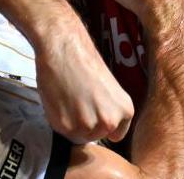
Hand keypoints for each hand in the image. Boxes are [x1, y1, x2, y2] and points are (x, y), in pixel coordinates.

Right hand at [35, 25, 133, 143]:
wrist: (65, 48)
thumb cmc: (84, 61)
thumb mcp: (109, 88)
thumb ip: (108, 109)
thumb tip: (99, 123)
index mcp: (125, 110)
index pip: (116, 134)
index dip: (101, 123)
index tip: (93, 112)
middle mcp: (110, 120)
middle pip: (95, 135)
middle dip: (85, 122)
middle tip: (77, 100)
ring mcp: (88, 125)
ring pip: (78, 135)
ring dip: (71, 121)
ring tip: (69, 97)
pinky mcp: (67, 125)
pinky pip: (62, 130)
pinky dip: (58, 117)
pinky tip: (60, 98)